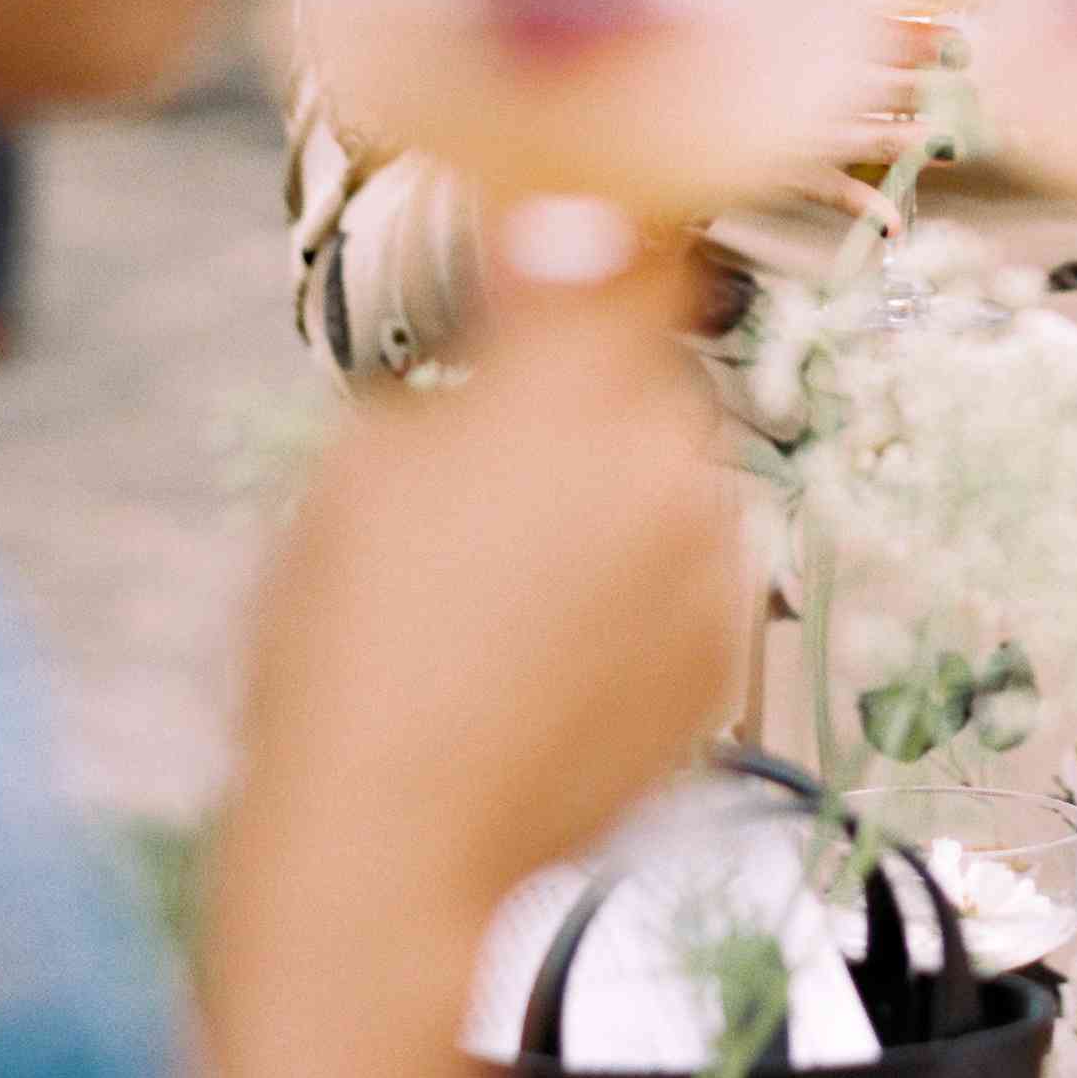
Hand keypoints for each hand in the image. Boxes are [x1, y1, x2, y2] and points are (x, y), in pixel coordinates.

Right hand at [201, 239, 749, 1077]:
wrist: (394, 856)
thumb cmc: (347, 652)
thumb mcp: (371, 456)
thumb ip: (485, 338)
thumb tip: (543, 236)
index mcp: (577, 392)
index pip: (647, 241)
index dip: (617, 224)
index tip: (581, 220)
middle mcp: (674, 464)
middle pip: (650, 370)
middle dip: (586, 388)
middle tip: (489, 454)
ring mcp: (714, 567)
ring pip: (673, 473)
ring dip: (615, 489)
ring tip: (503, 579)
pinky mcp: (728, 655)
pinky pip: (691, 570)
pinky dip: (637, 582)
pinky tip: (545, 644)